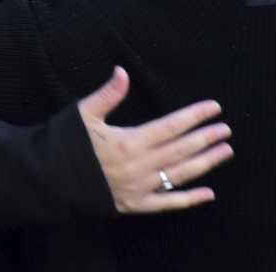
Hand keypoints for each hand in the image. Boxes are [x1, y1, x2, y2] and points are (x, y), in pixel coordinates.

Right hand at [78, 66, 232, 213]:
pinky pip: (167, 203)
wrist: (49, 179)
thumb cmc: (65, 143)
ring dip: (205, 164)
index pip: (170, 126)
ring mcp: (139, 187)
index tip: (214, 108)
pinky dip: (189, 200)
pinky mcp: (135, 204)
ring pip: (179, 175)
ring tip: (225, 152)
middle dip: (206, 139)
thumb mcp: (83, 113)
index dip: (194, 116)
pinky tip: (208, 194)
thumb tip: (122, 71)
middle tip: (226, 130)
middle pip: (180, 150)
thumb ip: (107, 94)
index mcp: (129, 141)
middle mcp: (139, 166)